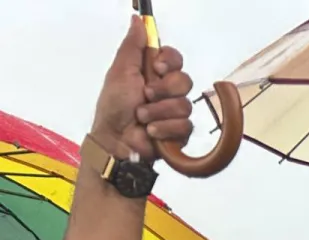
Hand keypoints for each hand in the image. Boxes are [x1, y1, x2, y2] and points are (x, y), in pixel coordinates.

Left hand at [91, 18, 195, 161]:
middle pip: (185, 80)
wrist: (116, 141)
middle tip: (146, 96)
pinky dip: (165, 128)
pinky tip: (152, 132)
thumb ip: (132, 46)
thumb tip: (137, 20)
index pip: (175, 59)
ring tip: (143, 118)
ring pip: (185, 105)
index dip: (171, 62)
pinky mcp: (181, 132)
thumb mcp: (121, 71)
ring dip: (159, 112)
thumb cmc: (114, 106)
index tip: (157, 68)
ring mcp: (175, 112)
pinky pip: (185, 126)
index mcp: (153, 74)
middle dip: (164, 90)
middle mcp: (167, 91)